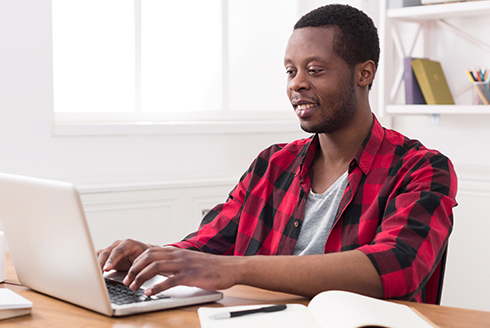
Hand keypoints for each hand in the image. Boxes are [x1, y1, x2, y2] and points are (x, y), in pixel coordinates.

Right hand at [97, 239, 150, 271]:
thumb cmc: (145, 258)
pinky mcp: (107, 255)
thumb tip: (131, 279)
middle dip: (101, 263)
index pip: (118, 251)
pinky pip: (98, 257)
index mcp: (129, 244)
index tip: (106, 268)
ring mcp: (112, 249)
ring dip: (96, 264)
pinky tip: (93, 272)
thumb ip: (136, 268)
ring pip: (100, 254)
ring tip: (94, 274)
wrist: (144, 255)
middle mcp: (118, 244)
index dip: (112, 260)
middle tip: (97, 274)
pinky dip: (95, 264)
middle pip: (106, 252)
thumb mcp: (143, 262)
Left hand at [122, 247, 238, 295]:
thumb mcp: (188, 261)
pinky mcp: (190, 276)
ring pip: (155, 267)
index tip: (127, 271)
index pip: (149, 252)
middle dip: (134, 269)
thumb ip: (173, 263)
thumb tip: (158, 270)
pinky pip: (170, 280)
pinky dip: (157, 287)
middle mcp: (177, 256)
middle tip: (127, 281)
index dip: (135, 261)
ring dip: (141, 277)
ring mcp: (183, 265)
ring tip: (134, 287)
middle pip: (148, 257)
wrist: (228, 268)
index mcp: (176, 252)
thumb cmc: (209, 267)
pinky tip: (150, 293)